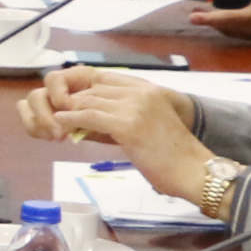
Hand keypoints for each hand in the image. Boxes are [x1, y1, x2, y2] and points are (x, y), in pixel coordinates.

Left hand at [15, 67, 210, 197]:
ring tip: (57, 124)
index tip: (69, 103)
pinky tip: (60, 123)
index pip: (104, 80)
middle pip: (93, 89)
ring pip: (88, 101)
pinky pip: (88, 116)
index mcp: (148, 89)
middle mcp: (141, 92)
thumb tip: (84, 119)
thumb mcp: (146, 126)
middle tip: (59, 116)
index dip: (83, 91)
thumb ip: (119, 116)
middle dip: (73, 103)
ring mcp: (135, 106)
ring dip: (69, 113)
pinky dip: (70, 119)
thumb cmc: (171, 155)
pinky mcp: (128, 124)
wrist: (194, 171)